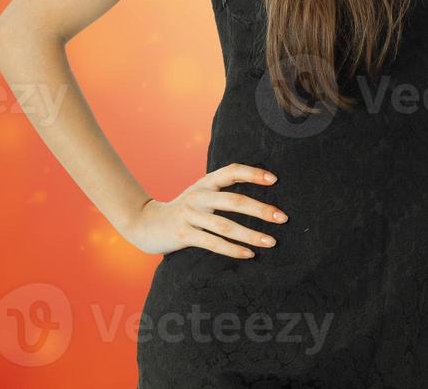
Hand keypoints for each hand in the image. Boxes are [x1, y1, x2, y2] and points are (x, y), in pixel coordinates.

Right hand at [121, 163, 287, 258]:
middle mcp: (198, 196)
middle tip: (282, 217)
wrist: (145, 223)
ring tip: (271, 241)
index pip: (232, 171)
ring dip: (251, 234)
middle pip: (234, 201)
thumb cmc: (183, 210)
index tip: (275, 180)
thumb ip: (222, 192)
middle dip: (260, 209)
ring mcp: (190, 215)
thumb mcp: (200, 194)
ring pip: (225, 226)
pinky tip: (249, 254)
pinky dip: (233, 249)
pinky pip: (213, 243)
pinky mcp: (184, 235)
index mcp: (205, 182)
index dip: (253, 173)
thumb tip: (258, 198)